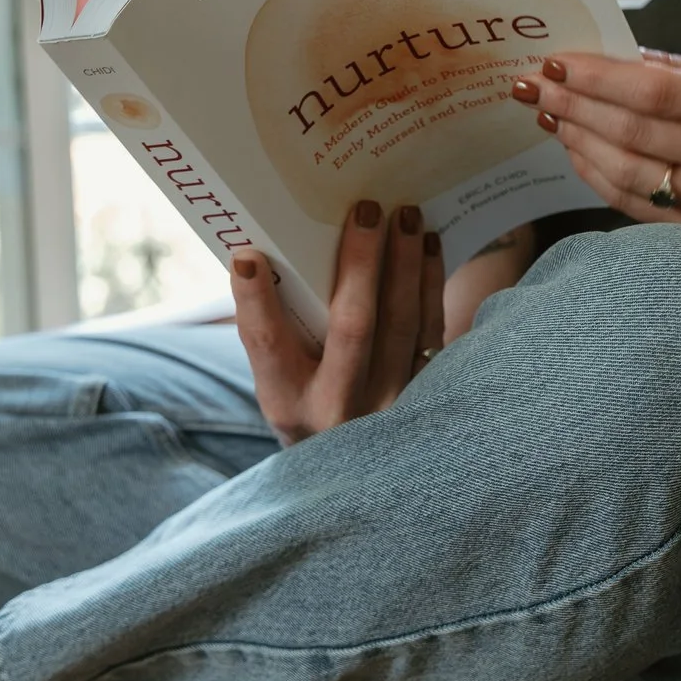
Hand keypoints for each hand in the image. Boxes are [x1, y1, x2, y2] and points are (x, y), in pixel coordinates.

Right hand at [233, 199, 443, 445]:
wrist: (362, 470)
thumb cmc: (310, 404)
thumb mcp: (279, 382)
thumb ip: (270, 329)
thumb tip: (259, 254)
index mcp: (287, 402)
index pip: (266, 346)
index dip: (255, 301)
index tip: (248, 255)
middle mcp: (338, 409)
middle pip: (352, 327)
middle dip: (360, 263)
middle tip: (368, 209)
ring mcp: (389, 407)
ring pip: (403, 325)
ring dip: (407, 263)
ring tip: (407, 216)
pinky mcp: (428, 397)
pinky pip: (432, 331)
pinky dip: (430, 284)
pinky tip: (429, 247)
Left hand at [511, 51, 680, 238]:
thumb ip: (672, 70)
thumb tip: (606, 55)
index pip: (653, 92)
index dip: (597, 78)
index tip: (557, 63)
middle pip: (632, 133)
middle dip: (575, 106)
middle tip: (535, 87)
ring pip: (628, 173)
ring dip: (579, 142)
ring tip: (551, 115)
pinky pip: (635, 205)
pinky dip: (598, 177)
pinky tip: (576, 151)